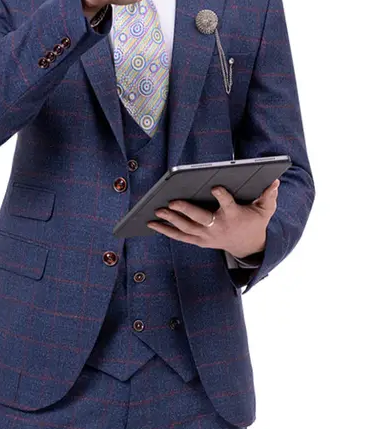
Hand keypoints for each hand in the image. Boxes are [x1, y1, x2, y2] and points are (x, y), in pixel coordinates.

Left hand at [147, 180, 279, 258]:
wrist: (248, 247)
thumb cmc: (254, 222)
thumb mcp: (265, 210)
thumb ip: (269, 196)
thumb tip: (275, 182)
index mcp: (233, 216)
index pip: (228, 205)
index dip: (222, 196)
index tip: (216, 187)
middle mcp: (218, 228)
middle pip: (200, 219)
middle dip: (185, 211)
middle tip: (171, 202)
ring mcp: (207, 236)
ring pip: (187, 229)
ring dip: (171, 220)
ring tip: (156, 211)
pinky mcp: (199, 241)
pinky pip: (180, 237)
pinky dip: (166, 231)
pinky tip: (152, 224)